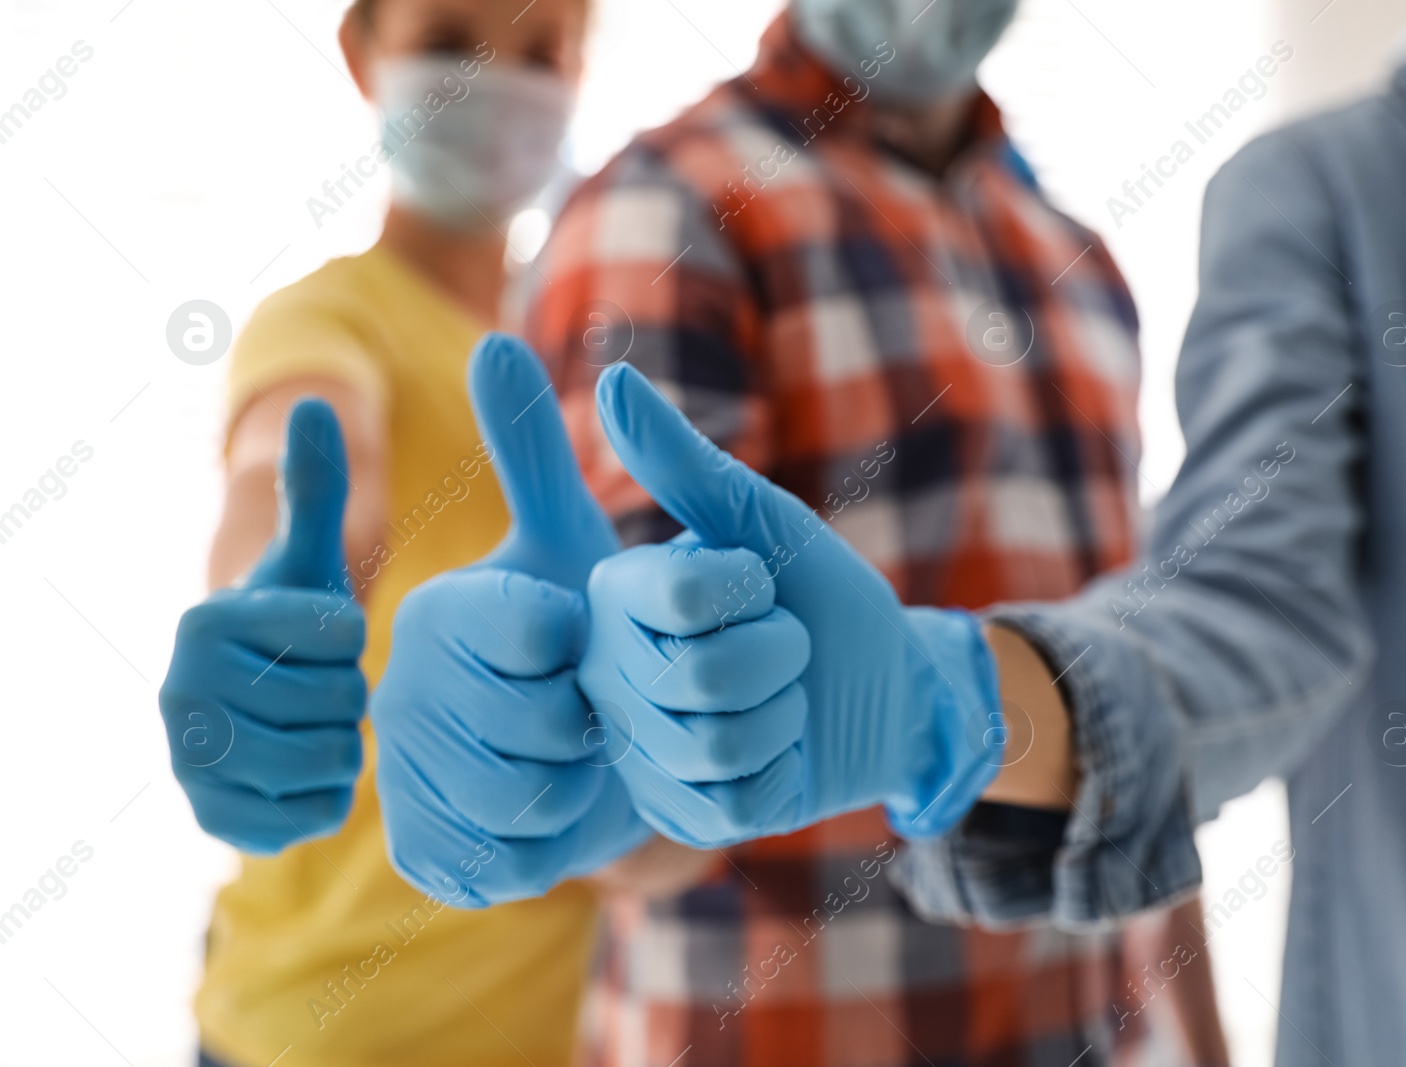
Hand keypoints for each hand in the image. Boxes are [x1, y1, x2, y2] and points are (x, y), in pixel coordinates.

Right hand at [159, 399, 365, 853]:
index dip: (352, 638)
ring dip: (343, 743)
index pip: (341, 635)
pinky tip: (304, 770)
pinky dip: (328, 796)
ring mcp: (189, 764)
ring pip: (331, 758)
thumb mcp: (310, 557)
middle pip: (338, 702)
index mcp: (205, 622)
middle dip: (348, 694)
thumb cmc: (296, 624)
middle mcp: (180, 695)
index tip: (318, 638)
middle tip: (317, 687)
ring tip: (314, 724)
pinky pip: (315, 814)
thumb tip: (317, 403)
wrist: (257, 703)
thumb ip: (316, 487)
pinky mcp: (213, 821)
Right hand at [371, 334, 648, 906]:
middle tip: (592, 704)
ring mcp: (402, 781)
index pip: (538, 630)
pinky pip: (514, 858)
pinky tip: (557, 807)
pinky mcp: (422, 855)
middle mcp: (397, 695)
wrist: (588, 753)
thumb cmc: (587, 636)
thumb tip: (490, 339)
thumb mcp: (566, 539)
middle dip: (592, 717)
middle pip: (539, 720)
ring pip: (529, 796)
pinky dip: (559, 841)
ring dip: (582, 779)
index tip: (585, 638)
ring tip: (578, 752)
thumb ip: (530, 449)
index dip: (590, 642)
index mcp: (435, 613)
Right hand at [577, 365, 1003, 847]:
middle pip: (703, 674)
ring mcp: (641, 753)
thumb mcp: (765, 525)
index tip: (760, 586)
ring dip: (786, 713)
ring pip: (718, 739)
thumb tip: (612, 378)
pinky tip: (778, 754)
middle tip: (783, 650)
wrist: (886, 684)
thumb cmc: (821, 595)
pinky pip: (734, 798)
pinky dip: (784, 769)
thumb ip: (686, 462)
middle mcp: (607, 676)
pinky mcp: (683, 815)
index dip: (750, 589)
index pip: (679, 593)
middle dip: (780, 654)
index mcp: (614, 599)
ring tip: (781, 700)